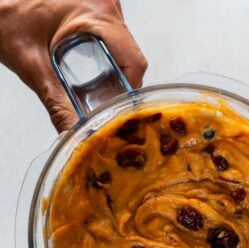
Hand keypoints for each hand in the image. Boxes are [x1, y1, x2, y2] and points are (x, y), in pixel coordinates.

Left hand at [0, 0, 146, 131]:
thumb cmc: (8, 18)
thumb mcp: (32, 65)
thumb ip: (54, 103)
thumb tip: (72, 132)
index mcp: (96, 14)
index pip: (133, 61)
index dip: (130, 90)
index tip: (120, 110)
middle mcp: (106, 5)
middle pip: (133, 57)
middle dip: (123, 85)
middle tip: (107, 107)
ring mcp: (103, 3)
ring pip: (126, 48)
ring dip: (117, 72)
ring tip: (100, 93)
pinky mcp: (97, 6)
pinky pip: (115, 38)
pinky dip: (109, 59)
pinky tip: (94, 73)